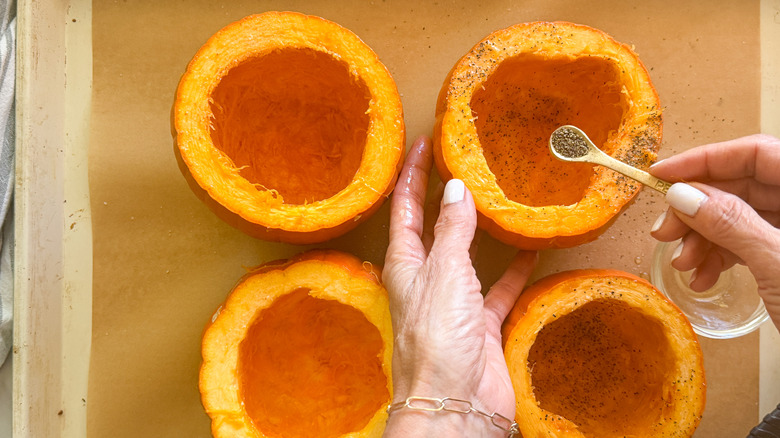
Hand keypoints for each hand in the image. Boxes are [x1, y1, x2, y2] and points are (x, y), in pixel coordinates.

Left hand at [382, 136, 536, 436]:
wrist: (456, 401)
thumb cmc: (436, 338)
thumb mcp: (445, 273)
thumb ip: (453, 230)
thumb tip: (456, 188)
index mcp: (405, 263)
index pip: (404, 208)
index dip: (410, 174)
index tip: (422, 143)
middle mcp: (426, 279)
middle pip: (433, 227)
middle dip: (442, 195)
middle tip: (459, 161)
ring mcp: (454, 301)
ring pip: (467, 254)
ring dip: (480, 229)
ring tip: (497, 197)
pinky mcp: (480, 323)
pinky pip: (499, 288)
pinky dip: (514, 271)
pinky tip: (531, 251)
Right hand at [649, 134, 779, 327]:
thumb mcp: (778, 264)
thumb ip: (731, 223)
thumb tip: (684, 194)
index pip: (756, 154)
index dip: (705, 159)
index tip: (662, 175)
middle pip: (741, 186)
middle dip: (696, 208)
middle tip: (665, 230)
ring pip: (737, 217)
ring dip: (702, 238)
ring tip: (683, 263)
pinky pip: (745, 243)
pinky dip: (719, 257)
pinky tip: (702, 277)